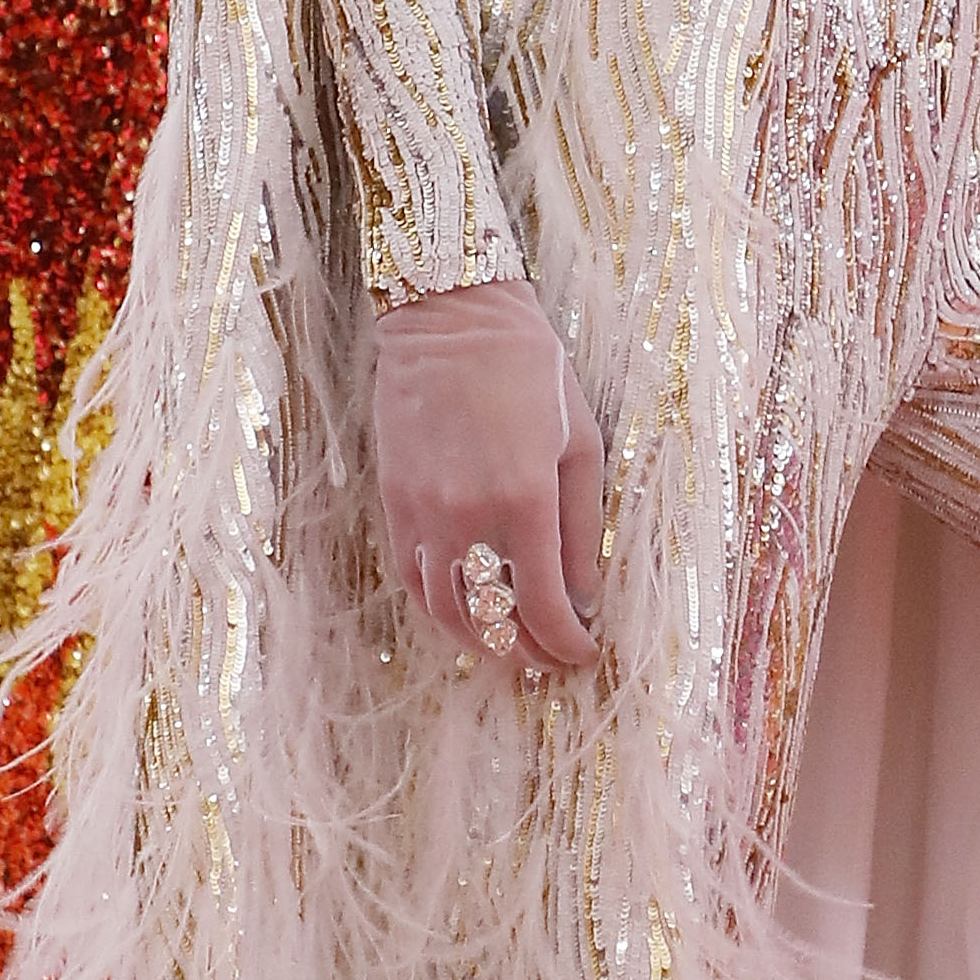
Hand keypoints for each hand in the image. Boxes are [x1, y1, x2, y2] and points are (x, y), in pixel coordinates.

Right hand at [371, 277, 603, 673]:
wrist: (452, 319)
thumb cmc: (531, 371)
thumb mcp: (580, 443)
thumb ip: (583, 527)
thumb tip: (584, 598)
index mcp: (524, 501)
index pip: (544, 609)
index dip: (567, 644)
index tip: (584, 653)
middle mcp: (468, 517)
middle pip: (494, 622)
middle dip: (529, 652)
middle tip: (552, 660)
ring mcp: (423, 514)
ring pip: (446, 613)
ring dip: (482, 641)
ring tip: (512, 645)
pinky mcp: (395, 503)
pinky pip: (412, 580)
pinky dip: (440, 609)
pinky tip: (467, 613)